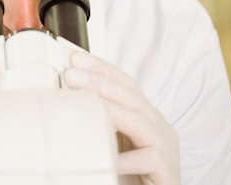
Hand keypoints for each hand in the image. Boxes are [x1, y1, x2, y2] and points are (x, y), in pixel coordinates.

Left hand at [63, 52, 179, 184]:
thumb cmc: (127, 172)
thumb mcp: (109, 140)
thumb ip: (96, 122)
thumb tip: (62, 103)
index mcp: (144, 115)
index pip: (124, 84)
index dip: (101, 68)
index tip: (75, 58)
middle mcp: (158, 125)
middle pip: (129, 96)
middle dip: (98, 81)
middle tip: (70, 74)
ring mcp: (166, 147)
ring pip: (140, 121)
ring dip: (110, 109)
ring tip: (84, 102)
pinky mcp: (167, 169)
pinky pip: (148, 158)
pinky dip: (127, 158)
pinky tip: (109, 158)